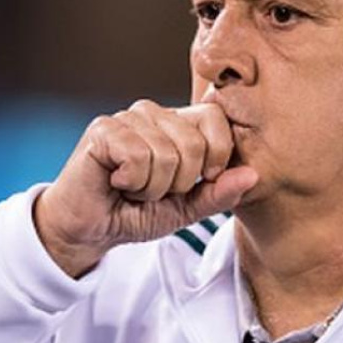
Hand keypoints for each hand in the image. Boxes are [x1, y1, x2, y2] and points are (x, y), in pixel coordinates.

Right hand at [34, 100, 258, 276]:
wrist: (90, 230)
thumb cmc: (135, 213)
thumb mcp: (186, 210)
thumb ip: (219, 193)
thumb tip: (253, 175)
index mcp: (179, 124)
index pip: (217, 119)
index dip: (216, 157)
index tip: (196, 182)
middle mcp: (155, 113)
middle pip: (194, 143)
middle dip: (178, 183)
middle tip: (153, 191)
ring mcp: (128, 118)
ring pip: (166, 154)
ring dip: (151, 188)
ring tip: (133, 188)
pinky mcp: (103, 128)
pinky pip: (138, 156)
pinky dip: (132, 182)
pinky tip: (117, 181)